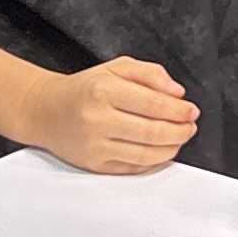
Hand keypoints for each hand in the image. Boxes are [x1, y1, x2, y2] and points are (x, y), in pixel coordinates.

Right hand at [32, 55, 198, 175]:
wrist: (46, 111)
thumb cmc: (84, 89)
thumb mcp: (116, 68)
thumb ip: (150, 74)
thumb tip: (177, 92)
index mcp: (104, 90)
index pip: (154, 103)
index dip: (179, 109)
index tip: (191, 110)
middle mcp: (98, 119)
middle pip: (153, 131)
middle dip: (180, 130)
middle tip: (190, 126)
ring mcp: (95, 146)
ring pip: (146, 154)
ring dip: (171, 148)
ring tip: (179, 138)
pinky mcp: (95, 165)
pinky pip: (133, 168)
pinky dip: (153, 161)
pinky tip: (160, 151)